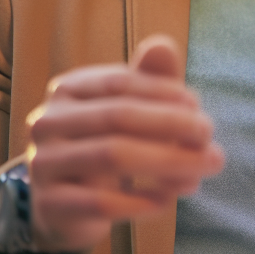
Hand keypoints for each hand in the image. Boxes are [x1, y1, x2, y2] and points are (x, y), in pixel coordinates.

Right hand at [24, 34, 224, 252]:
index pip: (120, 82)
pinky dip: (140, 201)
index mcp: (68, 90)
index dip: (163, 92)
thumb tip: (164, 46)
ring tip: (201, 172)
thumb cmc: (105, 148)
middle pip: (118, 116)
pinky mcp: (51, 205)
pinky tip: (166, 200)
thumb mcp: (128, 113)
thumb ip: (149, 82)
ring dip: (167, 162)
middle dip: (172, 125)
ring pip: (112, 156)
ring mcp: (44, 163)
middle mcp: (48, 122)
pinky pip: (102, 202)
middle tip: (209, 138)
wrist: (64, 208)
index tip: (199, 108)